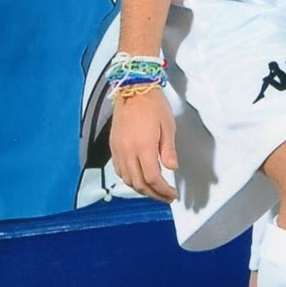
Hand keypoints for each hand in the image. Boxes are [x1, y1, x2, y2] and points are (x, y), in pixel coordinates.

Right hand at [109, 86, 178, 201]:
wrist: (133, 89)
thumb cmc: (154, 106)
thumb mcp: (168, 127)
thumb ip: (168, 150)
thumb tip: (171, 168)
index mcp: (143, 147)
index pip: (152, 179)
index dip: (163, 191)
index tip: (172, 195)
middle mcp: (128, 152)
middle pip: (139, 183)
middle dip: (153, 194)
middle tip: (165, 197)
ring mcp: (118, 150)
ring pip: (127, 179)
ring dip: (140, 189)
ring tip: (154, 191)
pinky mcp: (113, 146)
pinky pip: (119, 170)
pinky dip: (129, 179)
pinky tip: (139, 179)